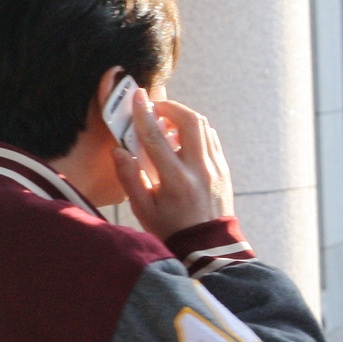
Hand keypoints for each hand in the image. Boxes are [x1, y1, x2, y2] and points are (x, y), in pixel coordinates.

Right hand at [115, 95, 234, 241]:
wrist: (208, 246)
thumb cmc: (170, 228)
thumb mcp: (143, 208)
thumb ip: (130, 177)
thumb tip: (118, 150)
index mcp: (176, 180)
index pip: (157, 138)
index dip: (144, 113)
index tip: (137, 95)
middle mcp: (200, 169)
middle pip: (191, 122)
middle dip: (171, 107)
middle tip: (154, 109)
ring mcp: (216, 167)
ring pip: (204, 127)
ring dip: (184, 118)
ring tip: (165, 124)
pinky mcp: (224, 168)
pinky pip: (211, 138)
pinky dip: (196, 130)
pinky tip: (180, 138)